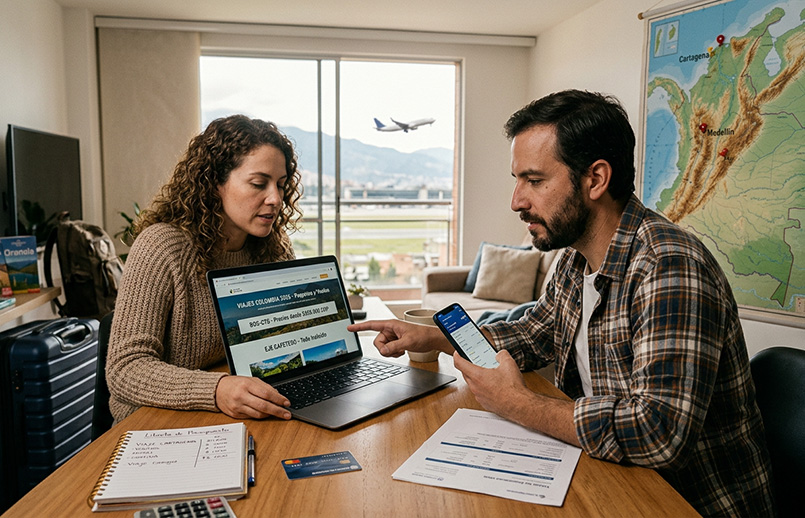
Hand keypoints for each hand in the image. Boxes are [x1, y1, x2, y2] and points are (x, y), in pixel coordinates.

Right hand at [215, 375, 291, 419]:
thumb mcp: (251, 380)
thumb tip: (278, 396)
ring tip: (277, 413)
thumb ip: (265, 387)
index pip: (266, 394)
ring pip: (258, 414)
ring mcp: (237, 406)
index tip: (286, 403)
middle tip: (287, 415)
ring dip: (270, 415)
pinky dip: (260, 416)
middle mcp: (241, 396)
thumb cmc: (236, 383)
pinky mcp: (235, 414)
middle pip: (263, 406)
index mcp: (247, 385)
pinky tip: (265, 414)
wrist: (217, 389)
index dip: (278, 399)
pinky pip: (251, 417)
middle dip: (277, 411)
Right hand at [347, 319, 450, 356]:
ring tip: (401, 350)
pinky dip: (394, 353)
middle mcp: (390, 330)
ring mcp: (393, 337)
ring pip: (382, 348)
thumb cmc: (423, 335)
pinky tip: (402, 351)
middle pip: (377, 342)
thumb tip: (383, 351)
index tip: (349, 328)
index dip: (360, 326)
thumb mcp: (408, 342)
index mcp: (391, 324)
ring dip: (390, 352)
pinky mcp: (396, 342)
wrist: (432, 340)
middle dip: (384, 349)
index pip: (372, 325)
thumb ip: (394, 346)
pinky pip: (388, 351)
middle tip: (395, 351)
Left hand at [454, 350, 578, 445]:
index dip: (457, 356)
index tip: (457, 353)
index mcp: (477, 376)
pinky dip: (482, 386)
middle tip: (474, 360)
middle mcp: (475, 387)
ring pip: (472, 383)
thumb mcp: (509, 364)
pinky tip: (493, 384)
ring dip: (476, 377)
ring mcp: (479, 396)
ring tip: (487, 372)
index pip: (459, 363)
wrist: (520, 406)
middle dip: (468, 366)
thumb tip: (500, 354)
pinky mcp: (485, 403)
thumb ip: (502, 355)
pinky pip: (479, 392)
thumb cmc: (513, 389)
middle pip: (465, 373)